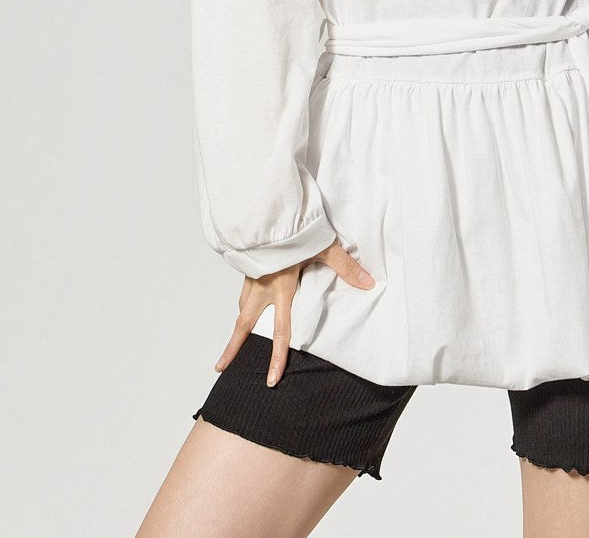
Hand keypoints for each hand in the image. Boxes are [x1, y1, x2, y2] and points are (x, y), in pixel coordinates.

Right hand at [213, 237, 374, 386]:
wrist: (269, 209)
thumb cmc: (295, 229)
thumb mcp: (325, 248)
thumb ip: (345, 267)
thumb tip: (368, 283)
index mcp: (281, 288)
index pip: (281, 331)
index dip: (277, 358)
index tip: (271, 380)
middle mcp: (262, 287)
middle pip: (243, 324)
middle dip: (232, 348)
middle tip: (220, 367)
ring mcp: (252, 276)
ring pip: (242, 306)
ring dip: (239, 325)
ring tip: (235, 339)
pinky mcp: (249, 264)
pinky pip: (244, 290)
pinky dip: (243, 302)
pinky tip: (247, 301)